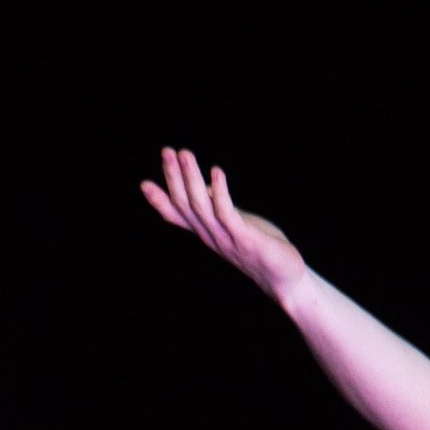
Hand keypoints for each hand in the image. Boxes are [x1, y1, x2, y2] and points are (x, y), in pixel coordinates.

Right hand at [140, 147, 307, 300]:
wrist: (285, 278)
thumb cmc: (259, 247)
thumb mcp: (232, 224)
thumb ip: (213, 208)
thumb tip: (199, 184)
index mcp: (207, 232)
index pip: (178, 217)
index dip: (160, 202)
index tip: (144, 184)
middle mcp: (212, 236)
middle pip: (186, 205)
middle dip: (174, 178)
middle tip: (167, 151)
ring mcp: (228, 239)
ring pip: (202, 207)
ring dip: (192, 179)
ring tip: (185, 154)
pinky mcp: (246, 240)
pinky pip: (228, 215)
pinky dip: (220, 192)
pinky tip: (217, 172)